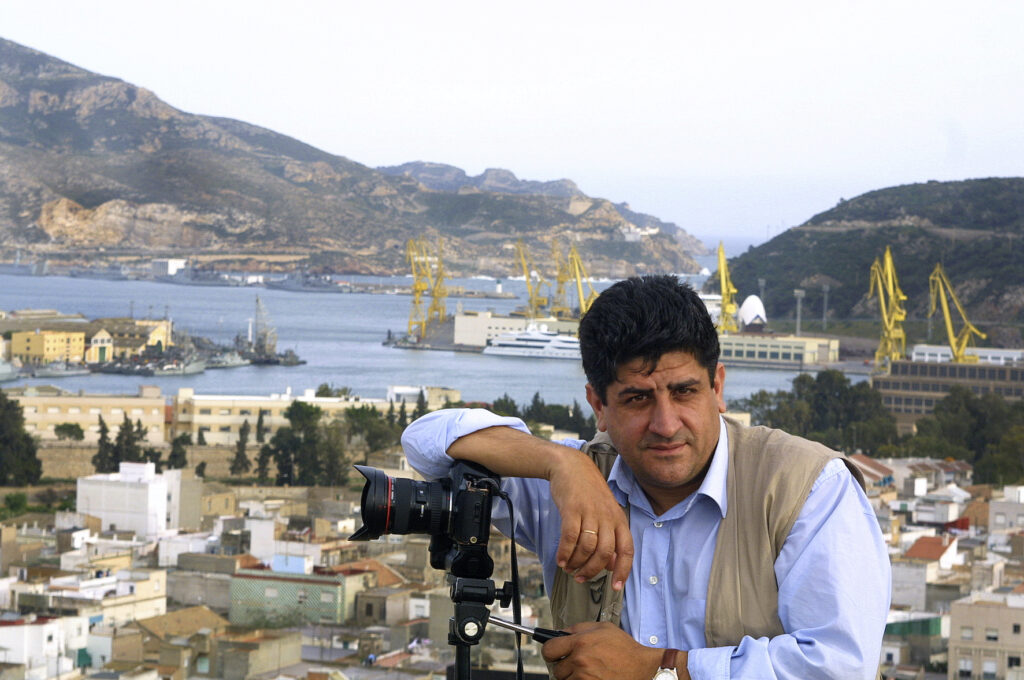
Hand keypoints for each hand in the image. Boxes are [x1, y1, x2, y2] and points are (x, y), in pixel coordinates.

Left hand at [542, 622, 663, 679]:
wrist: (641, 666)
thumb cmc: (623, 646)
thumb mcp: (601, 627)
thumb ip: (578, 628)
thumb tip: (560, 633)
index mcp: (580, 642)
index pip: (549, 649)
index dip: (550, 651)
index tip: (554, 653)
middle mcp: (580, 661)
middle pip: (556, 669)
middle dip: (564, 665)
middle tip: (576, 662)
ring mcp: (585, 677)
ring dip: (572, 677)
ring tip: (587, 670)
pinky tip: (591, 677)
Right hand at [548, 449, 633, 587]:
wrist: (571, 467)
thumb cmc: (588, 493)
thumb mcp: (605, 514)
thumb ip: (611, 538)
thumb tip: (612, 566)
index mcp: (619, 520)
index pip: (626, 550)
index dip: (623, 571)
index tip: (616, 588)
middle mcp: (607, 517)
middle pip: (605, 553)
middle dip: (592, 571)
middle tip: (581, 578)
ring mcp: (590, 512)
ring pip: (587, 547)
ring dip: (577, 563)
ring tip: (569, 568)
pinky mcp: (573, 509)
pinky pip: (570, 537)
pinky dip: (565, 552)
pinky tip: (561, 560)